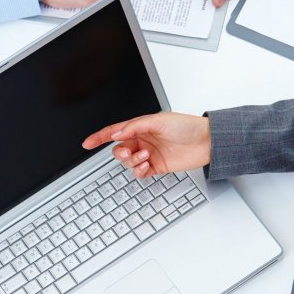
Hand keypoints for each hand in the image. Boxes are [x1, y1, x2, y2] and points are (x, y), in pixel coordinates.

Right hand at [82, 112, 210, 177]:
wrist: (206, 142)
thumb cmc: (187, 126)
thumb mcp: (158, 120)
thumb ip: (135, 126)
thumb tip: (117, 133)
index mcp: (140, 126)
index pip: (115, 131)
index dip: (99, 137)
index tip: (86, 143)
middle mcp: (143, 140)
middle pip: (119, 149)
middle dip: (119, 152)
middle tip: (127, 152)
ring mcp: (149, 154)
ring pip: (128, 162)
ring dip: (132, 161)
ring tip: (145, 157)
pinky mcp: (156, 167)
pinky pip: (139, 172)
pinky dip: (139, 171)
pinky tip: (146, 166)